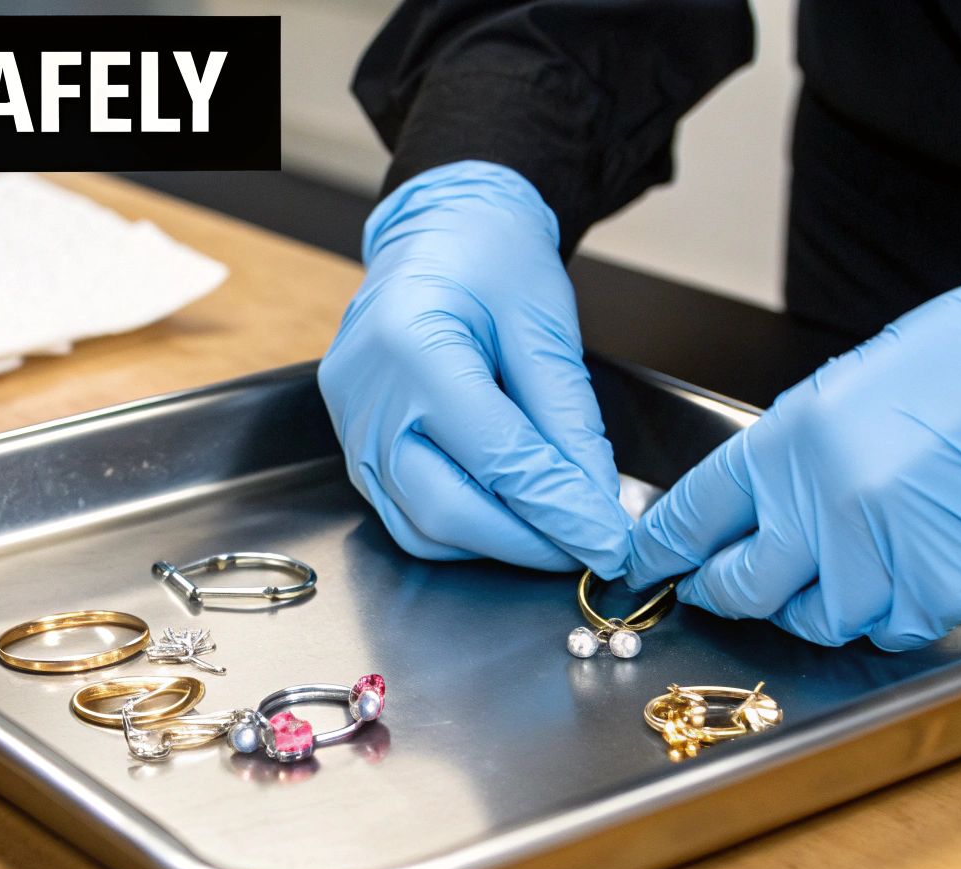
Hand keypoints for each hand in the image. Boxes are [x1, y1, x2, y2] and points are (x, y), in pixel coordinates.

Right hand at [319, 161, 629, 572]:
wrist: (438, 229)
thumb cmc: (489, 257)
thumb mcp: (543, 323)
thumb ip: (568, 418)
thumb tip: (595, 501)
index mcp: (413, 348)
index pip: (499, 459)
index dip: (561, 511)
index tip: (609, 541)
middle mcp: (367, 396)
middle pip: (447, 509)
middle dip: (526, 542)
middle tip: (586, 546)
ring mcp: (351, 424)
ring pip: (419, 526)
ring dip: (492, 543)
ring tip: (551, 530)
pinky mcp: (351, 443)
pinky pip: (402, 511)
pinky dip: (458, 527)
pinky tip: (504, 513)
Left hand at [626, 235, 960, 649]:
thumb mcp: (846, 391)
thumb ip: (791, 458)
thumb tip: (750, 509)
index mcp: (787, 442)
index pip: (690, 516)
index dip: (663, 549)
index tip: (647, 565)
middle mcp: (822, 504)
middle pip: (740, 586)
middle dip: (723, 591)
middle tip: (720, 587)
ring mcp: (881, 553)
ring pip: (814, 621)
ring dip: (812, 607)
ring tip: (833, 573)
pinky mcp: (941, 588)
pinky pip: (887, 630)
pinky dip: (884, 617)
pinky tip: (897, 579)